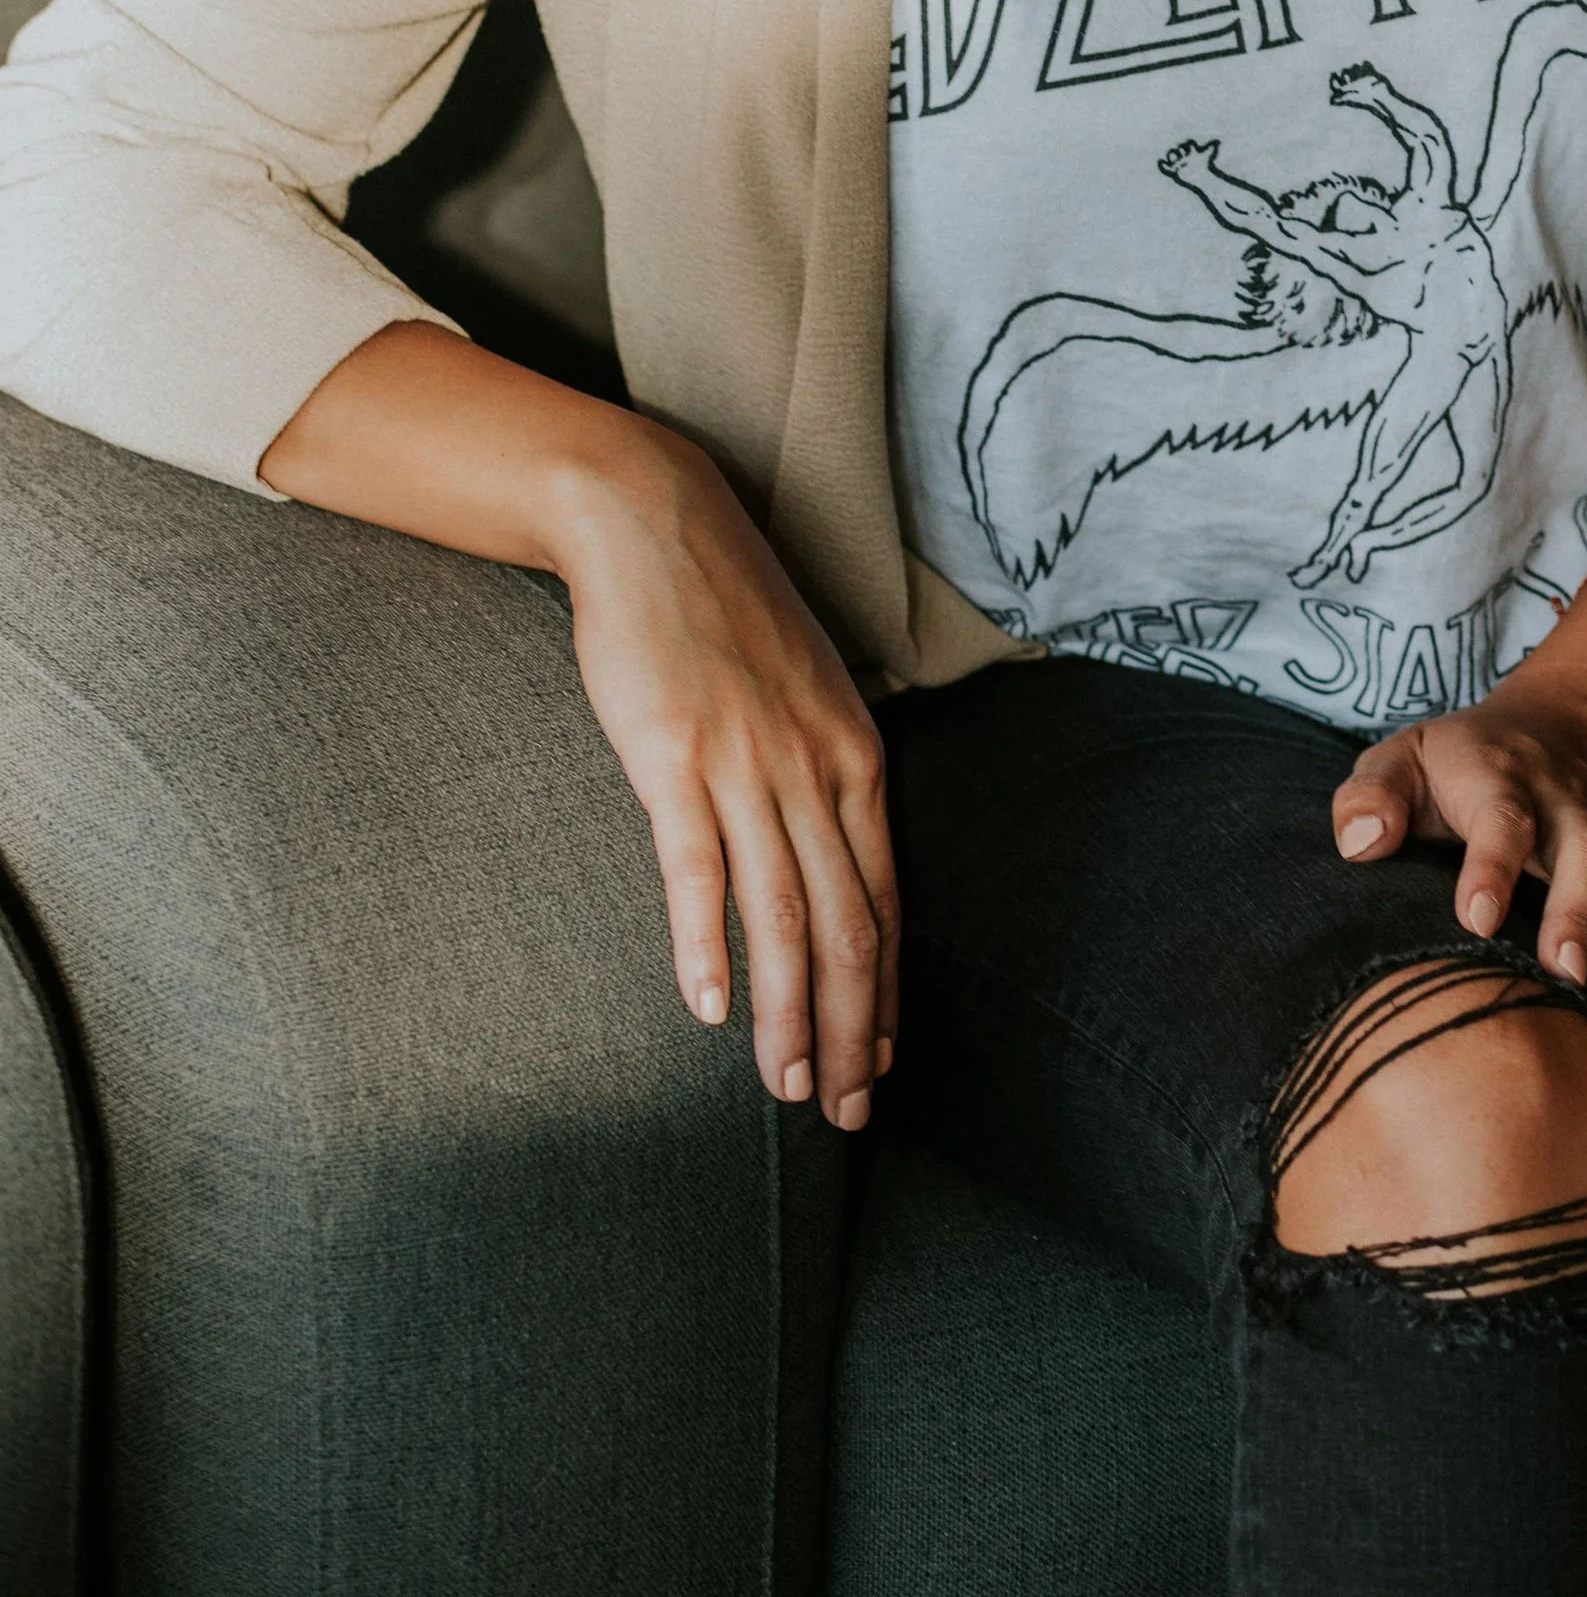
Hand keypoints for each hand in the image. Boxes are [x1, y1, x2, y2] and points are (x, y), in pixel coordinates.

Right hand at [263, 325, 899, 1126]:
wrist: (653, 519)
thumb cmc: (725, 611)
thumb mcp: (805, 691)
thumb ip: (822, 770)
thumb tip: (835, 854)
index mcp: (854, 754)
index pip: (886, 900)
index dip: (888, 993)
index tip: (884, 1065)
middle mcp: (814, 765)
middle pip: (849, 925)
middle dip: (853, 1031)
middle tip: (842, 1112)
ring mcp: (745, 761)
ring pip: (784, 914)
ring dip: (790, 1014)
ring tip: (784, 1089)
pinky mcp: (672, 754)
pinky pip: (698, 868)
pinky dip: (706, 946)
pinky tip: (709, 1009)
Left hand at [1330, 676, 1586, 1013]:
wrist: (1578, 722)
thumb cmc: (1466, 758)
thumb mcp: (1408, 752)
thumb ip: (1371, 793)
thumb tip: (1360, 846)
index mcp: (1500, 774)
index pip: (1502, 816)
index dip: (1493, 866)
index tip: (1477, 920)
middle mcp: (1565, 805)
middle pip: (1582, 851)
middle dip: (1574, 912)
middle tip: (1559, 972)